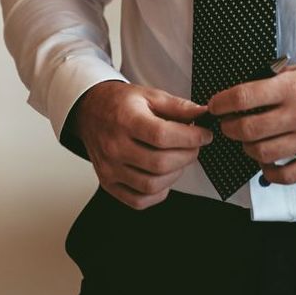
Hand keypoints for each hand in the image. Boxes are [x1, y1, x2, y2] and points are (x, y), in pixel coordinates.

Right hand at [72, 81, 212, 208]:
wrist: (90, 111)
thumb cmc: (122, 103)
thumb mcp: (149, 94)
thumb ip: (177, 106)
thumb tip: (203, 114)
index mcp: (126, 120)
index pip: (162, 136)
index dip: (190, 138)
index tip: (205, 134)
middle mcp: (115, 147)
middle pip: (159, 163)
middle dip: (187, 156)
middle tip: (195, 146)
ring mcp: (109, 169)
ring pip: (151, 185)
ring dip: (175, 174)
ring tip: (180, 158)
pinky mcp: (108, 184)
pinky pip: (138, 200)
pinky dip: (158, 192)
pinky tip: (164, 175)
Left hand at [209, 60, 295, 185]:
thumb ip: (277, 79)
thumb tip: (245, 93)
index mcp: (294, 85)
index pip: (244, 96)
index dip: (222, 103)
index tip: (215, 105)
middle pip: (247, 129)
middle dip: (229, 128)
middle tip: (226, 125)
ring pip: (262, 152)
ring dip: (246, 148)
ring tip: (246, 141)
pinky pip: (285, 174)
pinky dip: (268, 172)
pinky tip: (265, 162)